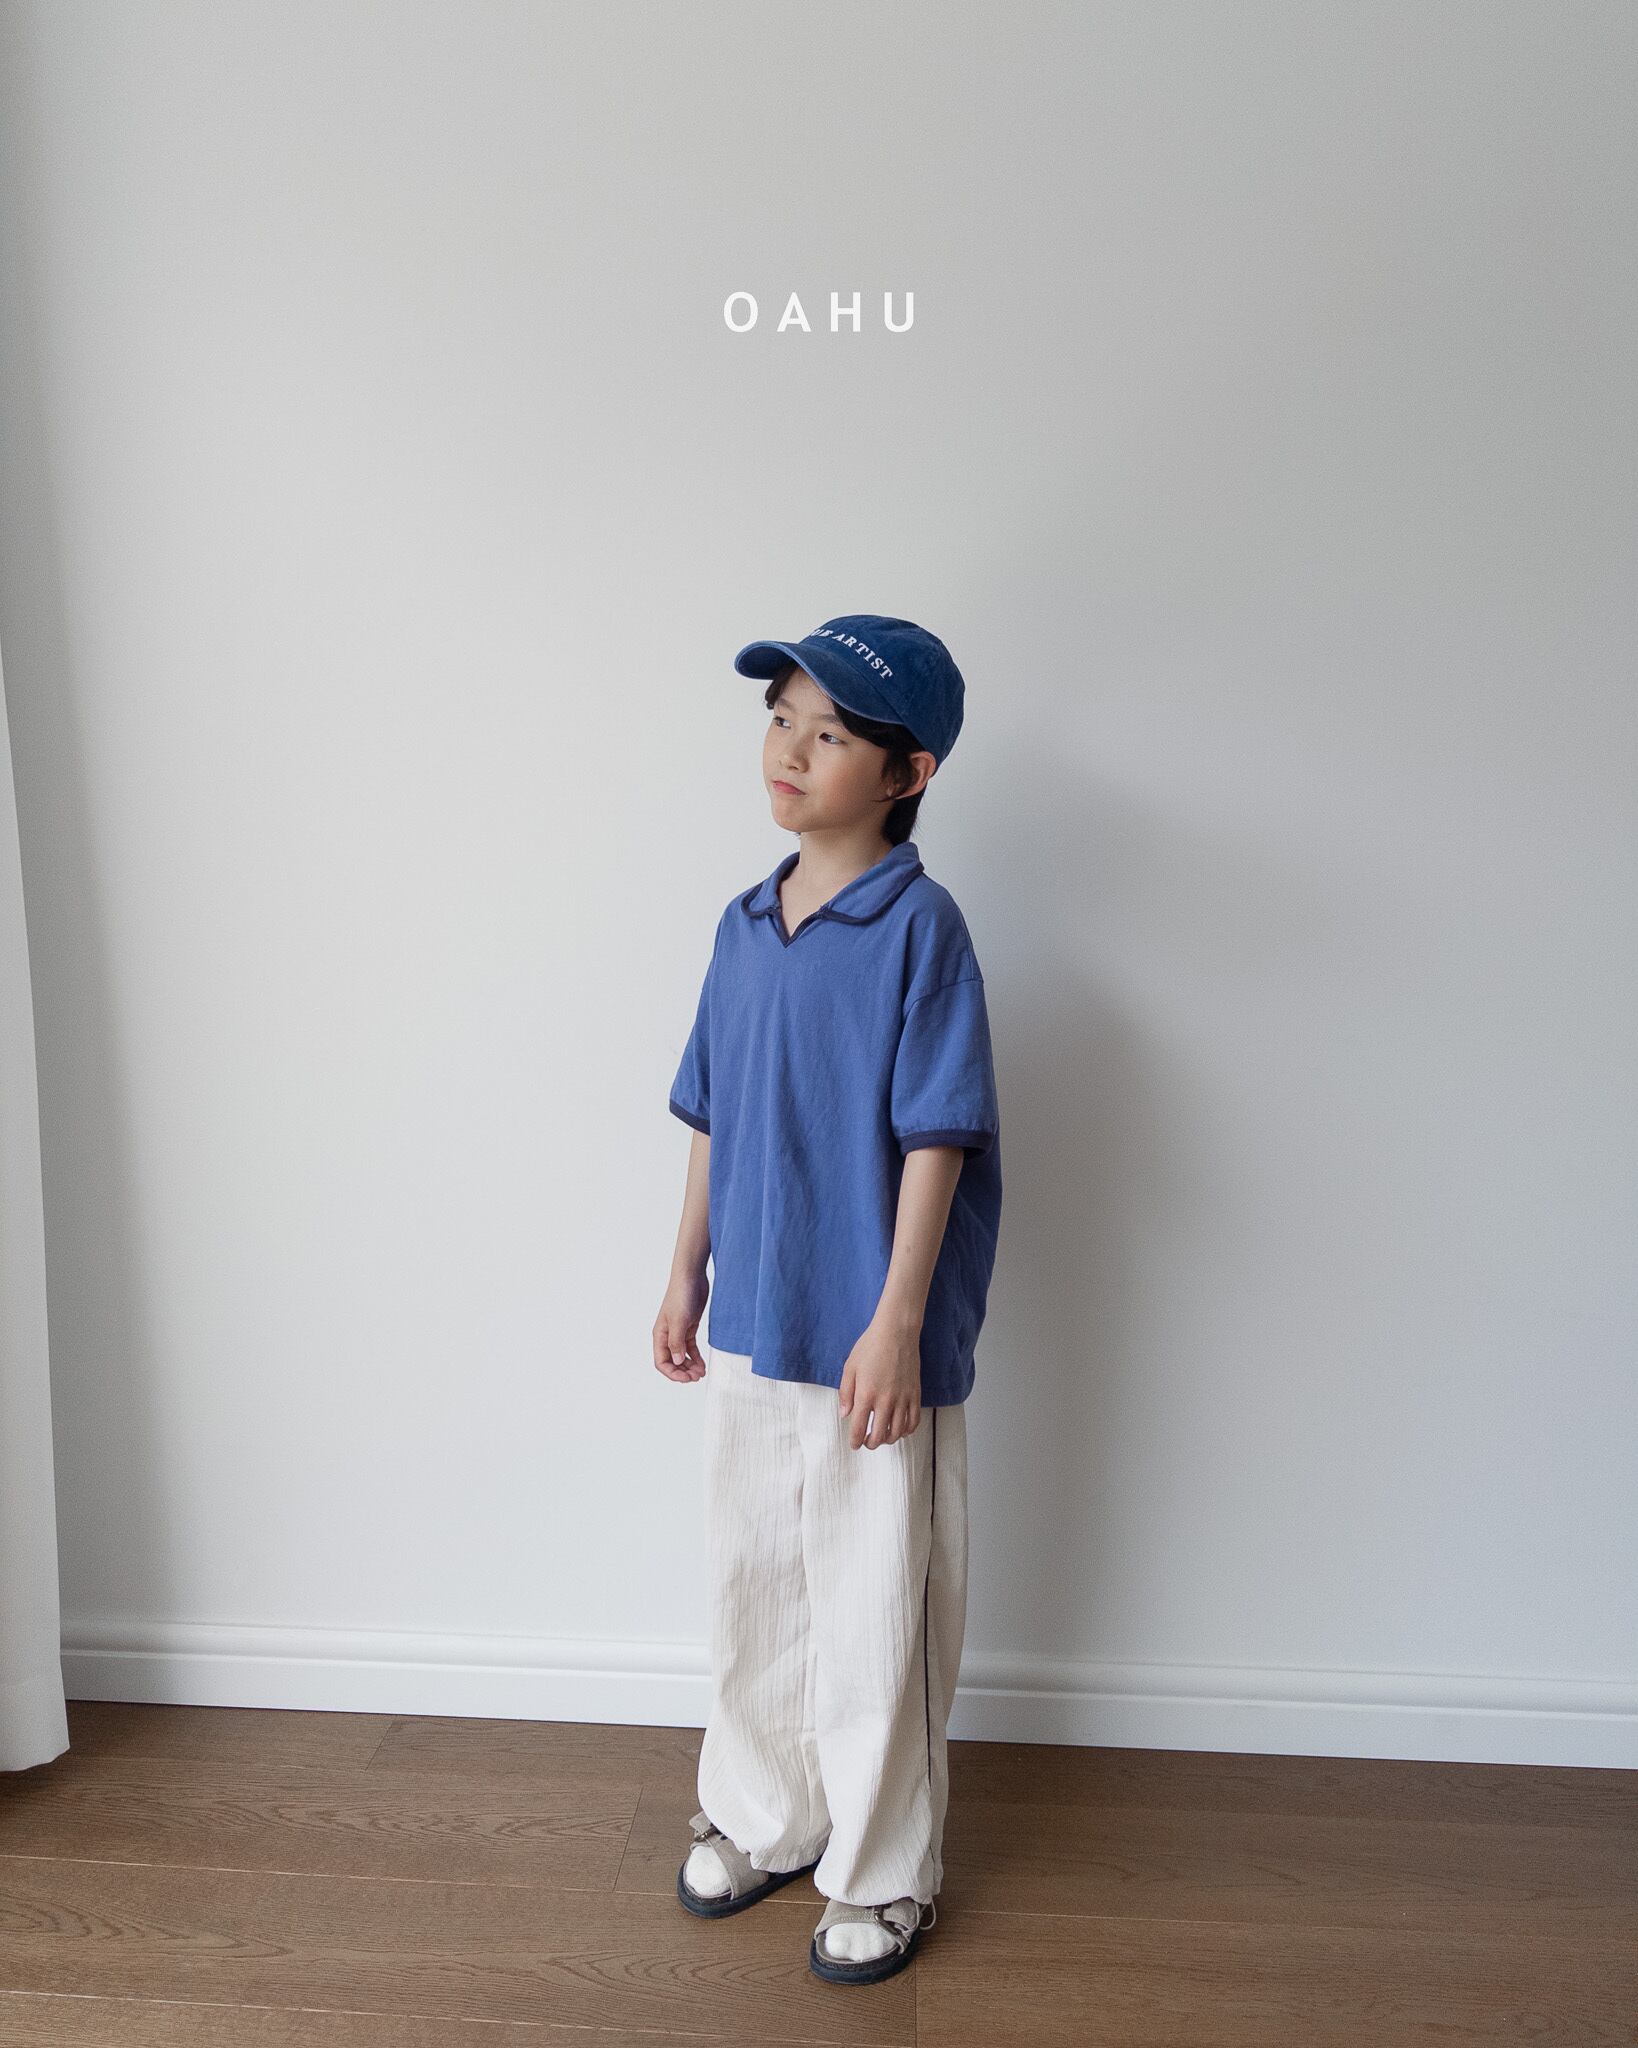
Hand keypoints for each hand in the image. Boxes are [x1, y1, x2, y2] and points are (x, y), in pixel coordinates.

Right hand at [653, 1271, 708, 1382]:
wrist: (692, 1277)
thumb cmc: (681, 1295)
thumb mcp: (679, 1321)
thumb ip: (677, 1343)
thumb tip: (676, 1362)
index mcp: (660, 1335)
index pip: (661, 1362)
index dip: (673, 1373)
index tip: (687, 1378)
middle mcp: (667, 1336)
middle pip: (672, 1362)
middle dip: (683, 1372)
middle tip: (697, 1377)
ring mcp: (679, 1332)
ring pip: (682, 1356)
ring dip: (690, 1366)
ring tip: (701, 1372)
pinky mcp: (689, 1327)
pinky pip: (690, 1348)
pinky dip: (695, 1357)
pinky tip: (702, 1364)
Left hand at [838, 1320, 923, 1448]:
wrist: (896, 1332)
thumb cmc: (870, 1347)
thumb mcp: (850, 1367)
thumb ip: (845, 1393)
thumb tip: (845, 1414)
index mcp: (866, 1394)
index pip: (859, 1428)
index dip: (855, 1441)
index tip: (854, 1444)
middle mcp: (886, 1401)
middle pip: (879, 1436)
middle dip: (871, 1444)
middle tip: (867, 1442)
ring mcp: (903, 1399)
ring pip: (897, 1432)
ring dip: (888, 1439)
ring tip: (882, 1436)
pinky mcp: (915, 1394)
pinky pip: (914, 1421)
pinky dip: (907, 1430)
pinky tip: (900, 1429)